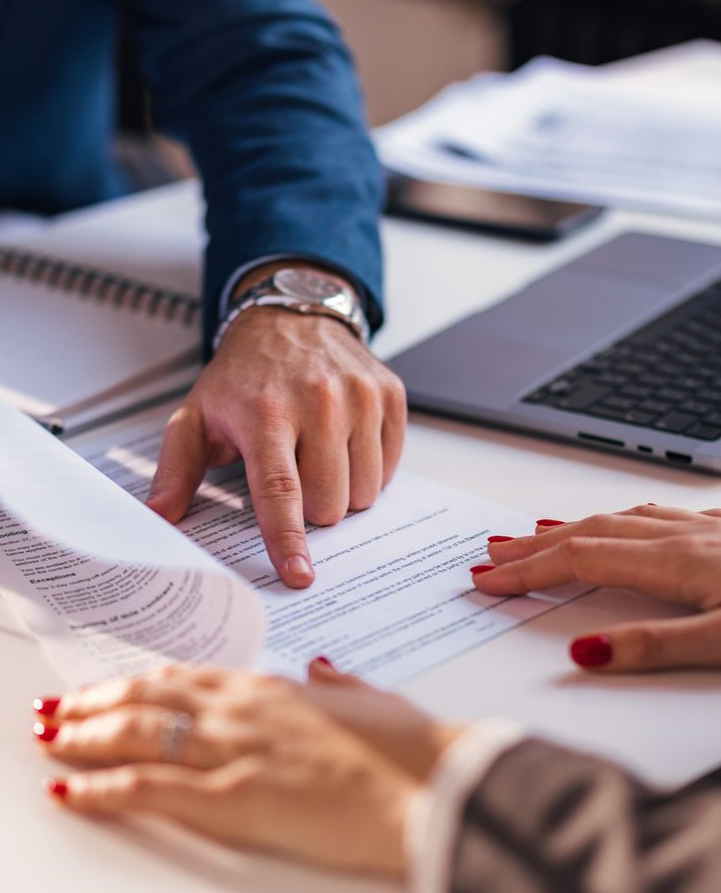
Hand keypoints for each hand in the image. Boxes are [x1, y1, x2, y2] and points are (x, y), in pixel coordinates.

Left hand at [36, 664, 458, 876]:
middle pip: (148, 700)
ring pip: (136, 735)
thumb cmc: (411, 751)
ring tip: (50, 742)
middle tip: (57, 713)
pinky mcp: (233, 798)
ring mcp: (234, 751)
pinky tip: (74, 791)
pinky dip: (103, 790)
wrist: (431, 787)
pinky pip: (149, 790)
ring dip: (83, 738)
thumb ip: (339, 684)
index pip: (184, 679)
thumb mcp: (373, 701)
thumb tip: (323, 669)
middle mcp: (243, 711)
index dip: (137, 684)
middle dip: (94, 706)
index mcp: (274, 689)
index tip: (108, 690)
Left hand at [147, 284, 406, 590]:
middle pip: (329, 503)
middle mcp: (319, 401)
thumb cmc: (243, 376)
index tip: (298, 574)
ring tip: (318, 457)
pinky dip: (368, 468)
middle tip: (294, 477)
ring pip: (364, 492)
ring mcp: (359, 396)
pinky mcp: (389, 394)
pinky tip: (345, 442)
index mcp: (265, 412)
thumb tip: (159, 516)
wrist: (291, 318)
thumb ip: (176, 470)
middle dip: (312, 509)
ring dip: (342, 491)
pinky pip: (389, 467)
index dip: (288, 539)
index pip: (280, 490)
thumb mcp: (196, 416)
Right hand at [474, 505, 720, 672]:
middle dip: (534, 545)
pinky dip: (615, 520)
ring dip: (569, 528)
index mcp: (679, 561)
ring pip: (620, 518)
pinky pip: (653, 514)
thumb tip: (584, 653)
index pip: (584, 560)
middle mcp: (688, 535)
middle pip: (592, 532)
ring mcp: (708, 528)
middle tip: (488, 557)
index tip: (488, 579)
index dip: (531, 570)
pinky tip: (617, 523)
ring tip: (530, 536)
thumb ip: (654, 649)